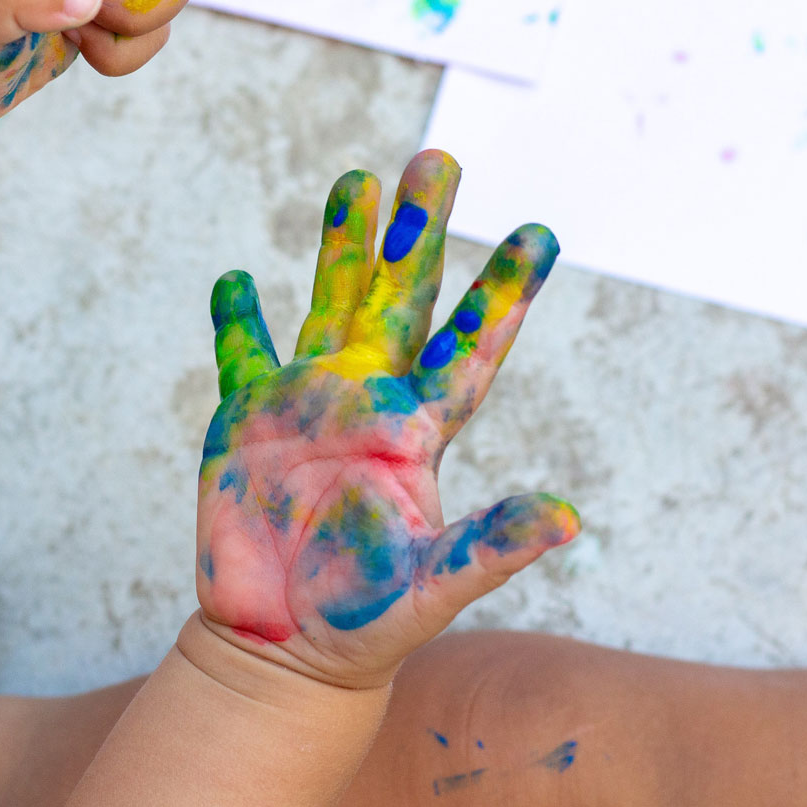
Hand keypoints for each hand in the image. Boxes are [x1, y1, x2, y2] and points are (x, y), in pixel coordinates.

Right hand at [197, 150, 579, 687]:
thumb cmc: (366, 623)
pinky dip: (236, 318)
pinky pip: (243, 355)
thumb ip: (492, 546)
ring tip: (355, 178)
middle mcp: (370, 401)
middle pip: (401, 296)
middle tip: (437, 158)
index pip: (471, 346)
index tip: (542, 234)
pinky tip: (237, 279)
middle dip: (418, 229)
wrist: (282, 648)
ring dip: (340, 244)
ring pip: (329, 304)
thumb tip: (570, 517)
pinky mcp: (246, 420)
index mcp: (419, 431)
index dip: (505, 291)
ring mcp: (308, 404)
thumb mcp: (433, 587)